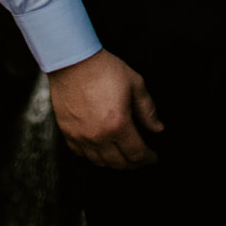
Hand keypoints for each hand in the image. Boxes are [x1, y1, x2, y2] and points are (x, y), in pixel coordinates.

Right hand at [47, 48, 163, 169]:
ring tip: (122, 155)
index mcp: (118, 125)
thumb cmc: (105, 69)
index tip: (153, 158)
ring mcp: (81, 136)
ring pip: (99, 162)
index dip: (148, 159)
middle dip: (133, 164)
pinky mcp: (67, 132)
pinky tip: (100, 149)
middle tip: (140, 159)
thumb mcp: (135, 83)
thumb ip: (148, 109)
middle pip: (119, 163)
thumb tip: (157, 128)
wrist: (73, 61)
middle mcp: (98, 136)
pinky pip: (81, 154)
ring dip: (114, 162)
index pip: (136, 154)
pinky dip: (93, 156)